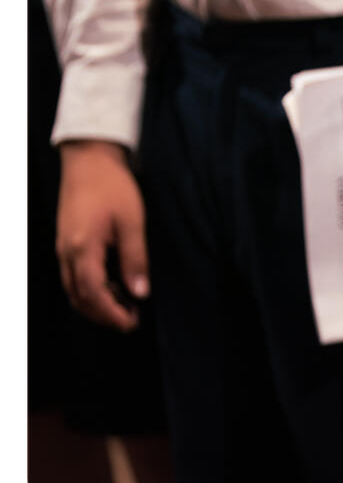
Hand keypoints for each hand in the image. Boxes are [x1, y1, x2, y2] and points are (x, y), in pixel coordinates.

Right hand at [57, 139, 148, 330]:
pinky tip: (111, 285)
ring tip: (123, 306)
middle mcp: (66, 252)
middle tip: (129, 320)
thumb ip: (135, 258)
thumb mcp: (132, 221)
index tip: (131, 322)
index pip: (93, 294)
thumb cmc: (112, 185)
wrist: (89, 160)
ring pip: (72, 289)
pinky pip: (72, 275)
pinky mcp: (65, 242)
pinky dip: (88, 288)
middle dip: (102, 314)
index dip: (111, 313)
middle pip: (78, 297)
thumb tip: (140, 291)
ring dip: (95, 303)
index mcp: (83, 248)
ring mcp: (63, 247)